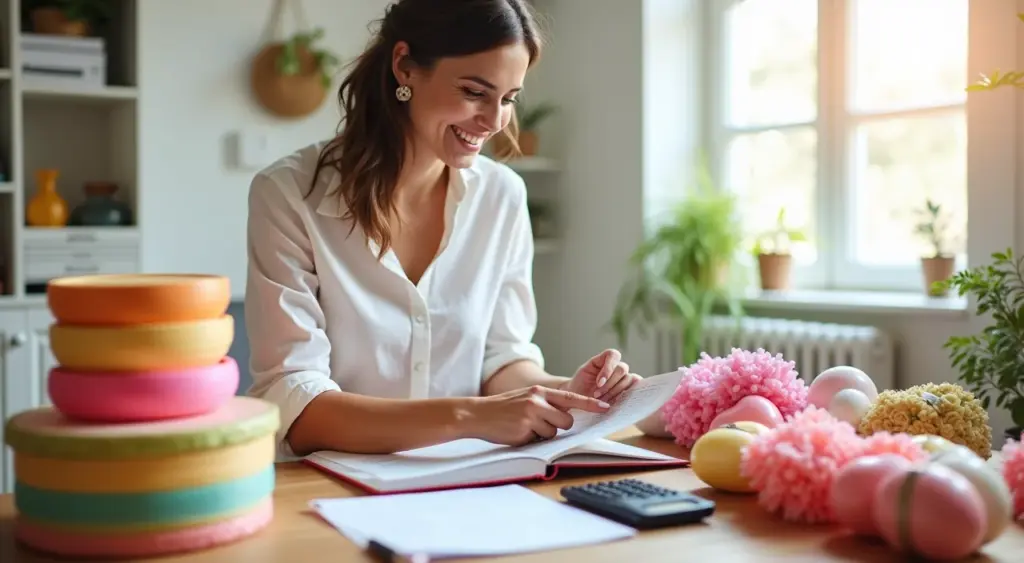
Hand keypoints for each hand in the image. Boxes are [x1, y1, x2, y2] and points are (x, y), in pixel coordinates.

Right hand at [465, 386, 610, 445]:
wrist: (477, 414)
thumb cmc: (502, 408)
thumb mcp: (525, 398)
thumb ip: (544, 403)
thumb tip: (564, 417)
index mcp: (539, 391)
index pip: (571, 398)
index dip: (590, 404)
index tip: (606, 408)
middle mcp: (537, 400)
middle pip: (566, 420)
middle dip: (558, 427)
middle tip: (540, 425)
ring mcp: (531, 415)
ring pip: (553, 432)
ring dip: (542, 434)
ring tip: (524, 427)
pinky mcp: (524, 430)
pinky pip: (539, 440)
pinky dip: (531, 440)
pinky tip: (517, 433)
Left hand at [561, 349, 640, 402]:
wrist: (580, 402)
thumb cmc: (579, 389)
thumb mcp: (580, 378)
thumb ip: (591, 376)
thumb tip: (602, 383)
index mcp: (604, 360)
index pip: (613, 355)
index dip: (609, 368)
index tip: (599, 383)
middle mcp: (616, 368)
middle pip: (622, 369)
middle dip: (610, 384)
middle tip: (597, 395)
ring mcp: (624, 379)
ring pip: (630, 379)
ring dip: (616, 391)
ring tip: (603, 401)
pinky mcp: (629, 390)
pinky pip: (636, 389)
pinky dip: (627, 396)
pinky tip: (615, 403)